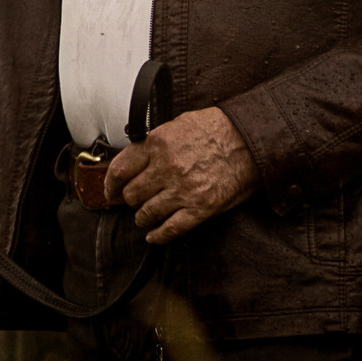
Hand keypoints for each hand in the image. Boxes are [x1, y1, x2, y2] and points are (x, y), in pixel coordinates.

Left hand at [103, 107, 259, 243]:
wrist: (250, 139)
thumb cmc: (219, 128)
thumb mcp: (180, 124)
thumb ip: (156, 141)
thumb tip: (138, 156)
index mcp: (158, 144)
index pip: (121, 169)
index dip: (111, 183)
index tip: (111, 189)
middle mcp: (166, 168)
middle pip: (132, 194)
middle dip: (131, 199)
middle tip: (134, 200)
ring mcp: (182, 190)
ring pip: (147, 214)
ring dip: (143, 218)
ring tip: (144, 217)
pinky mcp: (199, 208)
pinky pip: (170, 229)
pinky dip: (158, 236)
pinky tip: (154, 236)